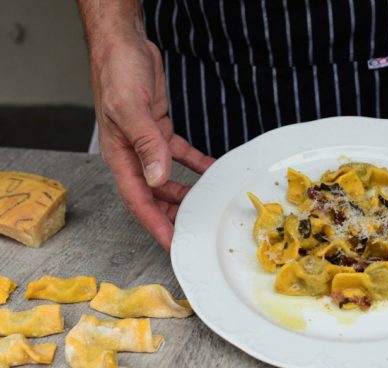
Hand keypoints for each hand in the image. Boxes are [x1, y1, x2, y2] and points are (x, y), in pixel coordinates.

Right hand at [90, 36, 214, 249]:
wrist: (123, 44)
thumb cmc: (116, 71)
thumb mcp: (129, 108)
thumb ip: (146, 144)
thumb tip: (159, 178)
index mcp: (119, 155)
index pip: (138, 199)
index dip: (155, 223)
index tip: (171, 243)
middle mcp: (132, 154)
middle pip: (153, 195)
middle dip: (172, 215)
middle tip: (195, 230)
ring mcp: (147, 143)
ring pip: (167, 178)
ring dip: (185, 193)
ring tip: (205, 206)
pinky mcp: (160, 130)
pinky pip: (181, 154)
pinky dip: (196, 164)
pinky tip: (211, 170)